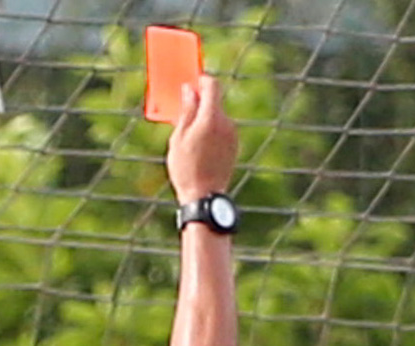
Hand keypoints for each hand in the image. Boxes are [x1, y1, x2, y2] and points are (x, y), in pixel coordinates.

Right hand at [165, 74, 237, 202]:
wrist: (204, 197)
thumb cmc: (187, 168)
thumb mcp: (179, 136)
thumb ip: (187, 110)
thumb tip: (190, 89)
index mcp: (211, 118)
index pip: (212, 86)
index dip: (202, 80)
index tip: (191, 82)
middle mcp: (226, 124)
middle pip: (215, 101)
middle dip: (201, 100)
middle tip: (184, 109)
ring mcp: (233, 136)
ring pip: (218, 116)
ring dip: (205, 117)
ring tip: (190, 134)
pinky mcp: (234, 147)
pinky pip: (222, 130)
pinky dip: (212, 129)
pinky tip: (200, 145)